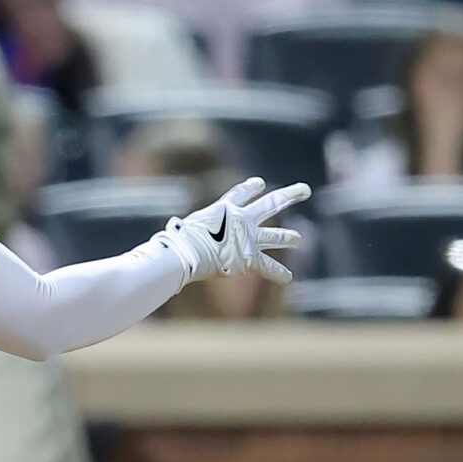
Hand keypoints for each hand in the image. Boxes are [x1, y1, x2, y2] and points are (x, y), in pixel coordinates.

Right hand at [159, 177, 307, 284]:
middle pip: (270, 204)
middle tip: (305, 189)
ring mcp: (249, 237)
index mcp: (222, 210)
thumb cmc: (177, 242)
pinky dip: (278, 274)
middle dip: (289, 196)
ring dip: (288, 237)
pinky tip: (288, 279)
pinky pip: (267, 266)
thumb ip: (176, 237)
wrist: (189, 251)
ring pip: (276, 236)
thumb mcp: (178, 232)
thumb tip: (158, 247)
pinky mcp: (250, 256)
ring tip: (298, 238)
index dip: (249, 188)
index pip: (238, 194)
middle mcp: (241, 220)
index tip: (258, 182)